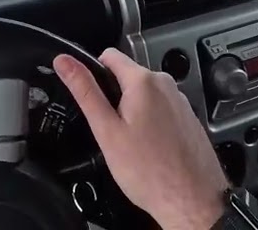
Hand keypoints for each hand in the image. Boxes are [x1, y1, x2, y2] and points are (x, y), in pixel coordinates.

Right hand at [54, 49, 227, 229]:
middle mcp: (166, 85)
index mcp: (144, 82)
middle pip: (128, 77)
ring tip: (133, 144)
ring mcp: (180, 101)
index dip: (93, 72)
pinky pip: (161, 110)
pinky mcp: (188, 118)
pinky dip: (151, 124)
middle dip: (114, 98)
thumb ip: (85, 91)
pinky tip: (150, 149)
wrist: (192, 201)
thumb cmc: (150, 172)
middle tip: (112, 131)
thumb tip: (65, 62)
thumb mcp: (107, 131)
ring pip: (145, 95)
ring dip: (134, 112)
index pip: (110, 55)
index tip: (90, 96)